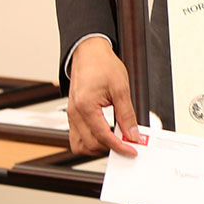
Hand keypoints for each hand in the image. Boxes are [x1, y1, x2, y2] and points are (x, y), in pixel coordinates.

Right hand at [66, 37, 139, 156]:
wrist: (89, 52)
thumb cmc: (102, 65)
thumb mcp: (121, 88)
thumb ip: (126, 114)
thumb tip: (132, 133)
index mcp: (85, 106)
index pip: (102, 136)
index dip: (119, 146)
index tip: (131, 150)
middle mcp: (74, 113)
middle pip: (89, 145)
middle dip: (108, 148)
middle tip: (126, 144)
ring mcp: (71, 115)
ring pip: (79, 145)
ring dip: (97, 148)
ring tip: (115, 141)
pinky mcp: (73, 114)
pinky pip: (77, 136)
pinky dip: (90, 141)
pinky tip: (104, 136)